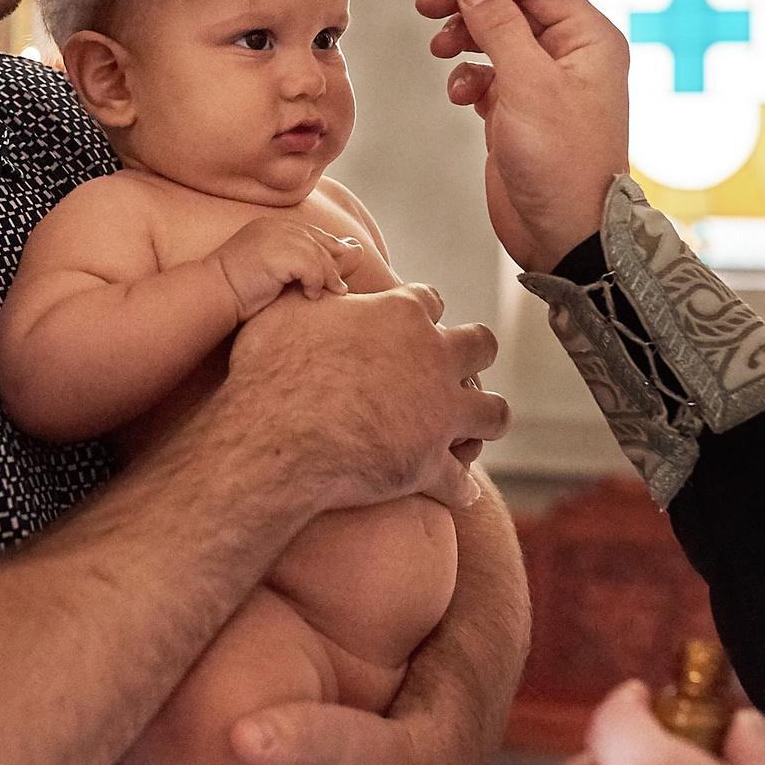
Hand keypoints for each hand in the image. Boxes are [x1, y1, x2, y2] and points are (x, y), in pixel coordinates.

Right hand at [211, 218, 365, 319]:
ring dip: (328, 277)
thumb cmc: (237, 289)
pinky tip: (311, 296)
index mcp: (268, 225)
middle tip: (341, 287)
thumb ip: (294, 263)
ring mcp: (276, 237)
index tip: (338, 268)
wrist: (212, 294)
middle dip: (333, 264)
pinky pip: (312, 268)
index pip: (308, 232)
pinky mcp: (279, 255)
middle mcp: (274, 226)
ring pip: (318, 255)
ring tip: (333, 294)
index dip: (328, 248)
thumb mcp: (268, 269)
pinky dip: (316, 284)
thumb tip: (327, 261)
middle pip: (317, 241)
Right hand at [222, 284, 506, 513]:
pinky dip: (458, 487)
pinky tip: (455, 491)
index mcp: (400, 314)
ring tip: (474, 428)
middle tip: (454, 370)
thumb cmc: (270, 371)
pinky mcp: (431, 465)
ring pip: (493, 411)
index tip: (413, 325)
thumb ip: (309, 283)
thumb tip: (318, 272)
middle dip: (473, 354)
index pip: (430, 300)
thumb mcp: (281, 308)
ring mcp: (439, 413)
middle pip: (480, 344)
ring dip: (485, 418)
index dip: (422, 312)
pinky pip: (462, 480)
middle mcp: (433, 357)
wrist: (272, 442)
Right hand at [416, 0, 629, 271]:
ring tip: (440, 50)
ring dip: (463, 39)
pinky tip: (460, 93)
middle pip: (512, 6)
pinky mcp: (521, 112)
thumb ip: (498, 26)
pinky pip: (487, 76)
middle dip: (469, 2)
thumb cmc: (564, 165)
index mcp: (589, 39)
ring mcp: (545, 85)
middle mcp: (570, 57)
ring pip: (495, 39)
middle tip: (428, 2)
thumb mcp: (528, 83)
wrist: (565, 233)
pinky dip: (467, 78)